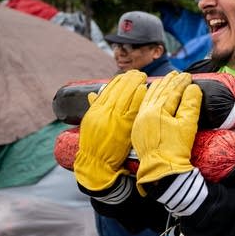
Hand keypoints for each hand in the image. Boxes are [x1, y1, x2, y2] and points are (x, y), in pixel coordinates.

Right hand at [74, 70, 146, 191]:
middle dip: (129, 78)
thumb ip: (94, 108)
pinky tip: (144, 89)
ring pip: (126, 95)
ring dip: (135, 83)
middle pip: (119, 88)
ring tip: (142, 77)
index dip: (119, 80)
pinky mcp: (124, 126)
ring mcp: (114, 118)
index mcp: (96, 109)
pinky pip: (133, 108)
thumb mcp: (90, 123)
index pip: (108, 88)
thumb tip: (93, 94)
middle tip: (138, 73)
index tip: (126, 75)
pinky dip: (138, 97)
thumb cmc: (93, 145)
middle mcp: (104, 111)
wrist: (96, 162)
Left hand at [132, 71, 202, 195]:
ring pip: (148, 98)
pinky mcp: (137, 128)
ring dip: (158, 87)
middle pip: (159, 92)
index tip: (188, 76)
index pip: (172, 91)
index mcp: (158, 110)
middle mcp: (145, 112)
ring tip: (166, 79)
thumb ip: (191, 104)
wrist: (162, 170)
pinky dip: (148, 97)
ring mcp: (139, 120)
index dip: (181, 83)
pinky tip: (151, 94)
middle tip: (178, 74)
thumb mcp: (188, 125)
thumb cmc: (176, 149)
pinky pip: (142, 106)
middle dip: (169, 82)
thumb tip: (192, 88)